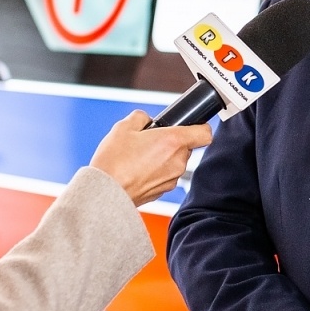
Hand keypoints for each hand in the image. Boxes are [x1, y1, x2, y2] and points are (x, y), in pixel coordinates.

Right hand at [89, 110, 211, 205]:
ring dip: (163, 158)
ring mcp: (172, 179)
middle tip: (150, 141)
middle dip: (171, 142)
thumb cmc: (114, 162)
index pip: (205, 132)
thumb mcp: (123, 127)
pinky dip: (156, 172)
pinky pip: (166, 176)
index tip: (191, 125)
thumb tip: (146, 119)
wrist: (104, 192)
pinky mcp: (163, 192)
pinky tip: (137, 170)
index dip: (199, 126)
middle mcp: (177, 162)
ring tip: (139, 157)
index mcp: (173, 142)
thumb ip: (141, 117)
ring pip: (175, 162)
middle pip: (186, 147)